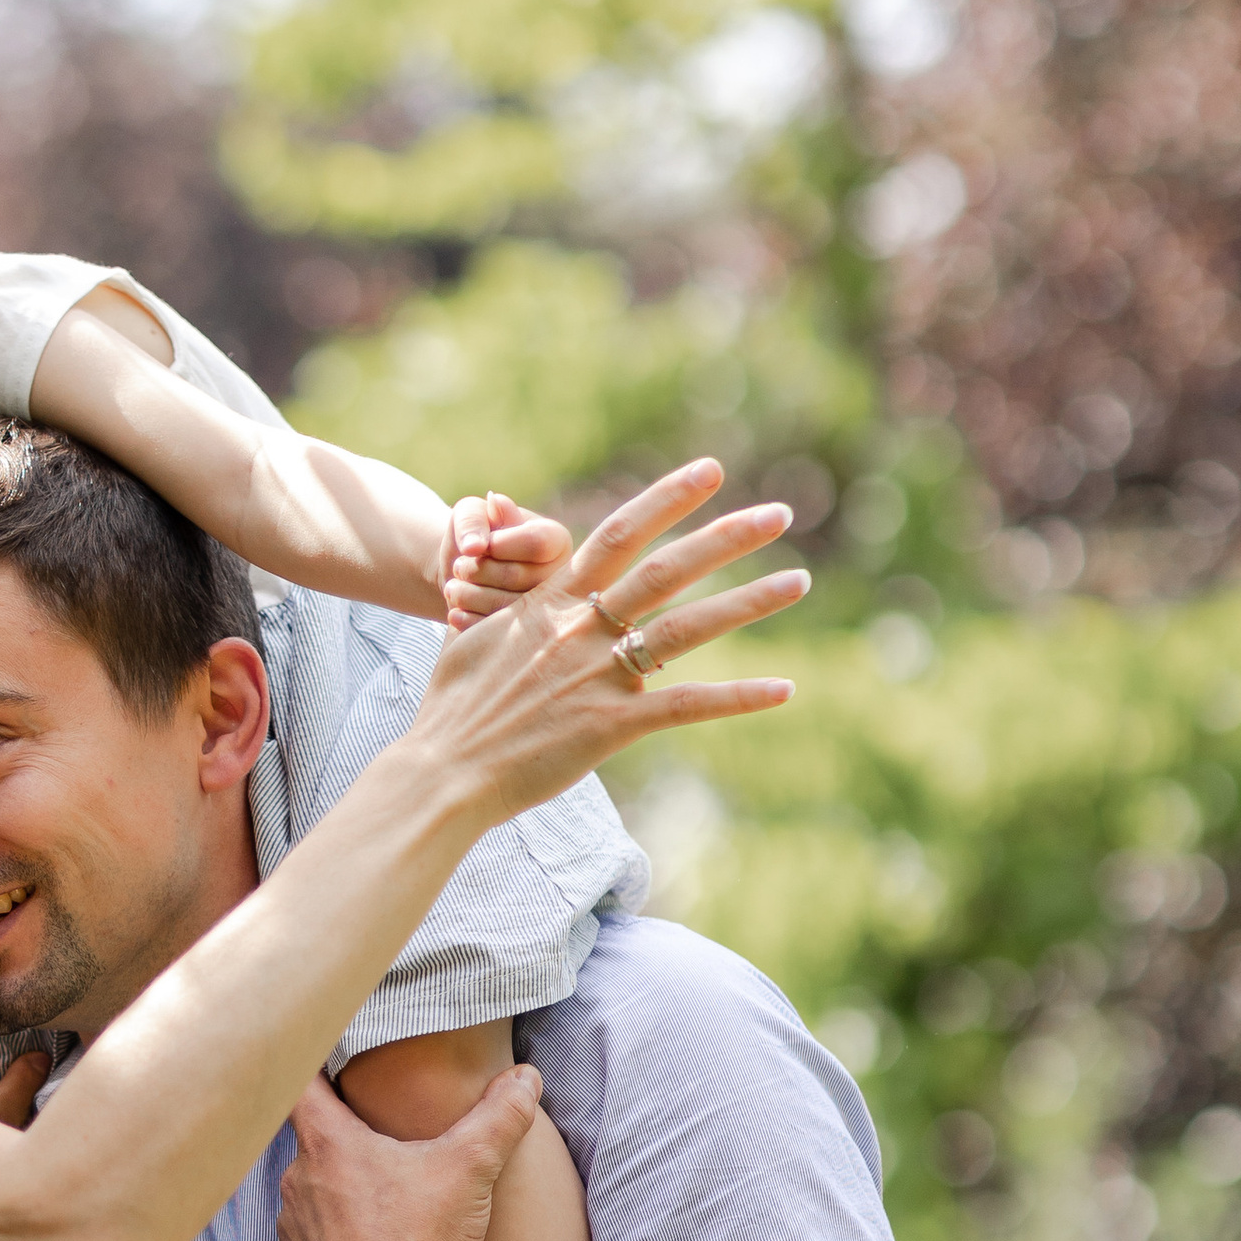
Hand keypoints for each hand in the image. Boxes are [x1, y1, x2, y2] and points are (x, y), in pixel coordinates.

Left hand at [278, 1067, 542, 1240]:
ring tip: (380, 1201)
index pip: (300, 1083)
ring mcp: (292, 1229)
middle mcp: (297, 1181)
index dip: (310, 1065)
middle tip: (378, 1140)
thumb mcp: (470, 1167)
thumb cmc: (425, 1240)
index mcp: (328, 1143)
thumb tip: (526, 1076)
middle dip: (341, 1138)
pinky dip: (333, 1237)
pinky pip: (309, 1239)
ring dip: (337, 1191)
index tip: (323, 1058)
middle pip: (310, 1140)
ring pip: (310, 1192)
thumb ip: (500, 1115)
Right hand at [404, 458, 803, 831]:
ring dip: (748, 602)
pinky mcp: (609, 726)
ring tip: (798, 581)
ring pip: (686, 628)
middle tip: (779, 512)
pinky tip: (783, 690)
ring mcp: (596, 676)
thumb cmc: (450, 710)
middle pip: (665, 569)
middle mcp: (579, 630)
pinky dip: (738, 699)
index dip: (667, 499)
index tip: (709, 471)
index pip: (617, 534)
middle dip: (727, 536)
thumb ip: (500, 610)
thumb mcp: (469, 640)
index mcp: (549, 604)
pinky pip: (685, 706)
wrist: (442, 769)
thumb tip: (493, 586)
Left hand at [442, 493, 570, 627]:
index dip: (496, 545)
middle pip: (518, 577)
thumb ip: (474, 518)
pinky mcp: (525, 638)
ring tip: (453, 587)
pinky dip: (469, 621)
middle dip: (477, 570)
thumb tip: (474, 546)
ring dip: (468, 596)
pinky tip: (455, 611)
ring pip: (506, 608)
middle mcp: (559, 577)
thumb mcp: (469, 513)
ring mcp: (545, 611)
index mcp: (556, 540)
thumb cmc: (473, 536)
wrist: (464, 574)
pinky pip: (497, 635)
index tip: (474, 546)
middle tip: (459, 567)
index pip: (536, 543)